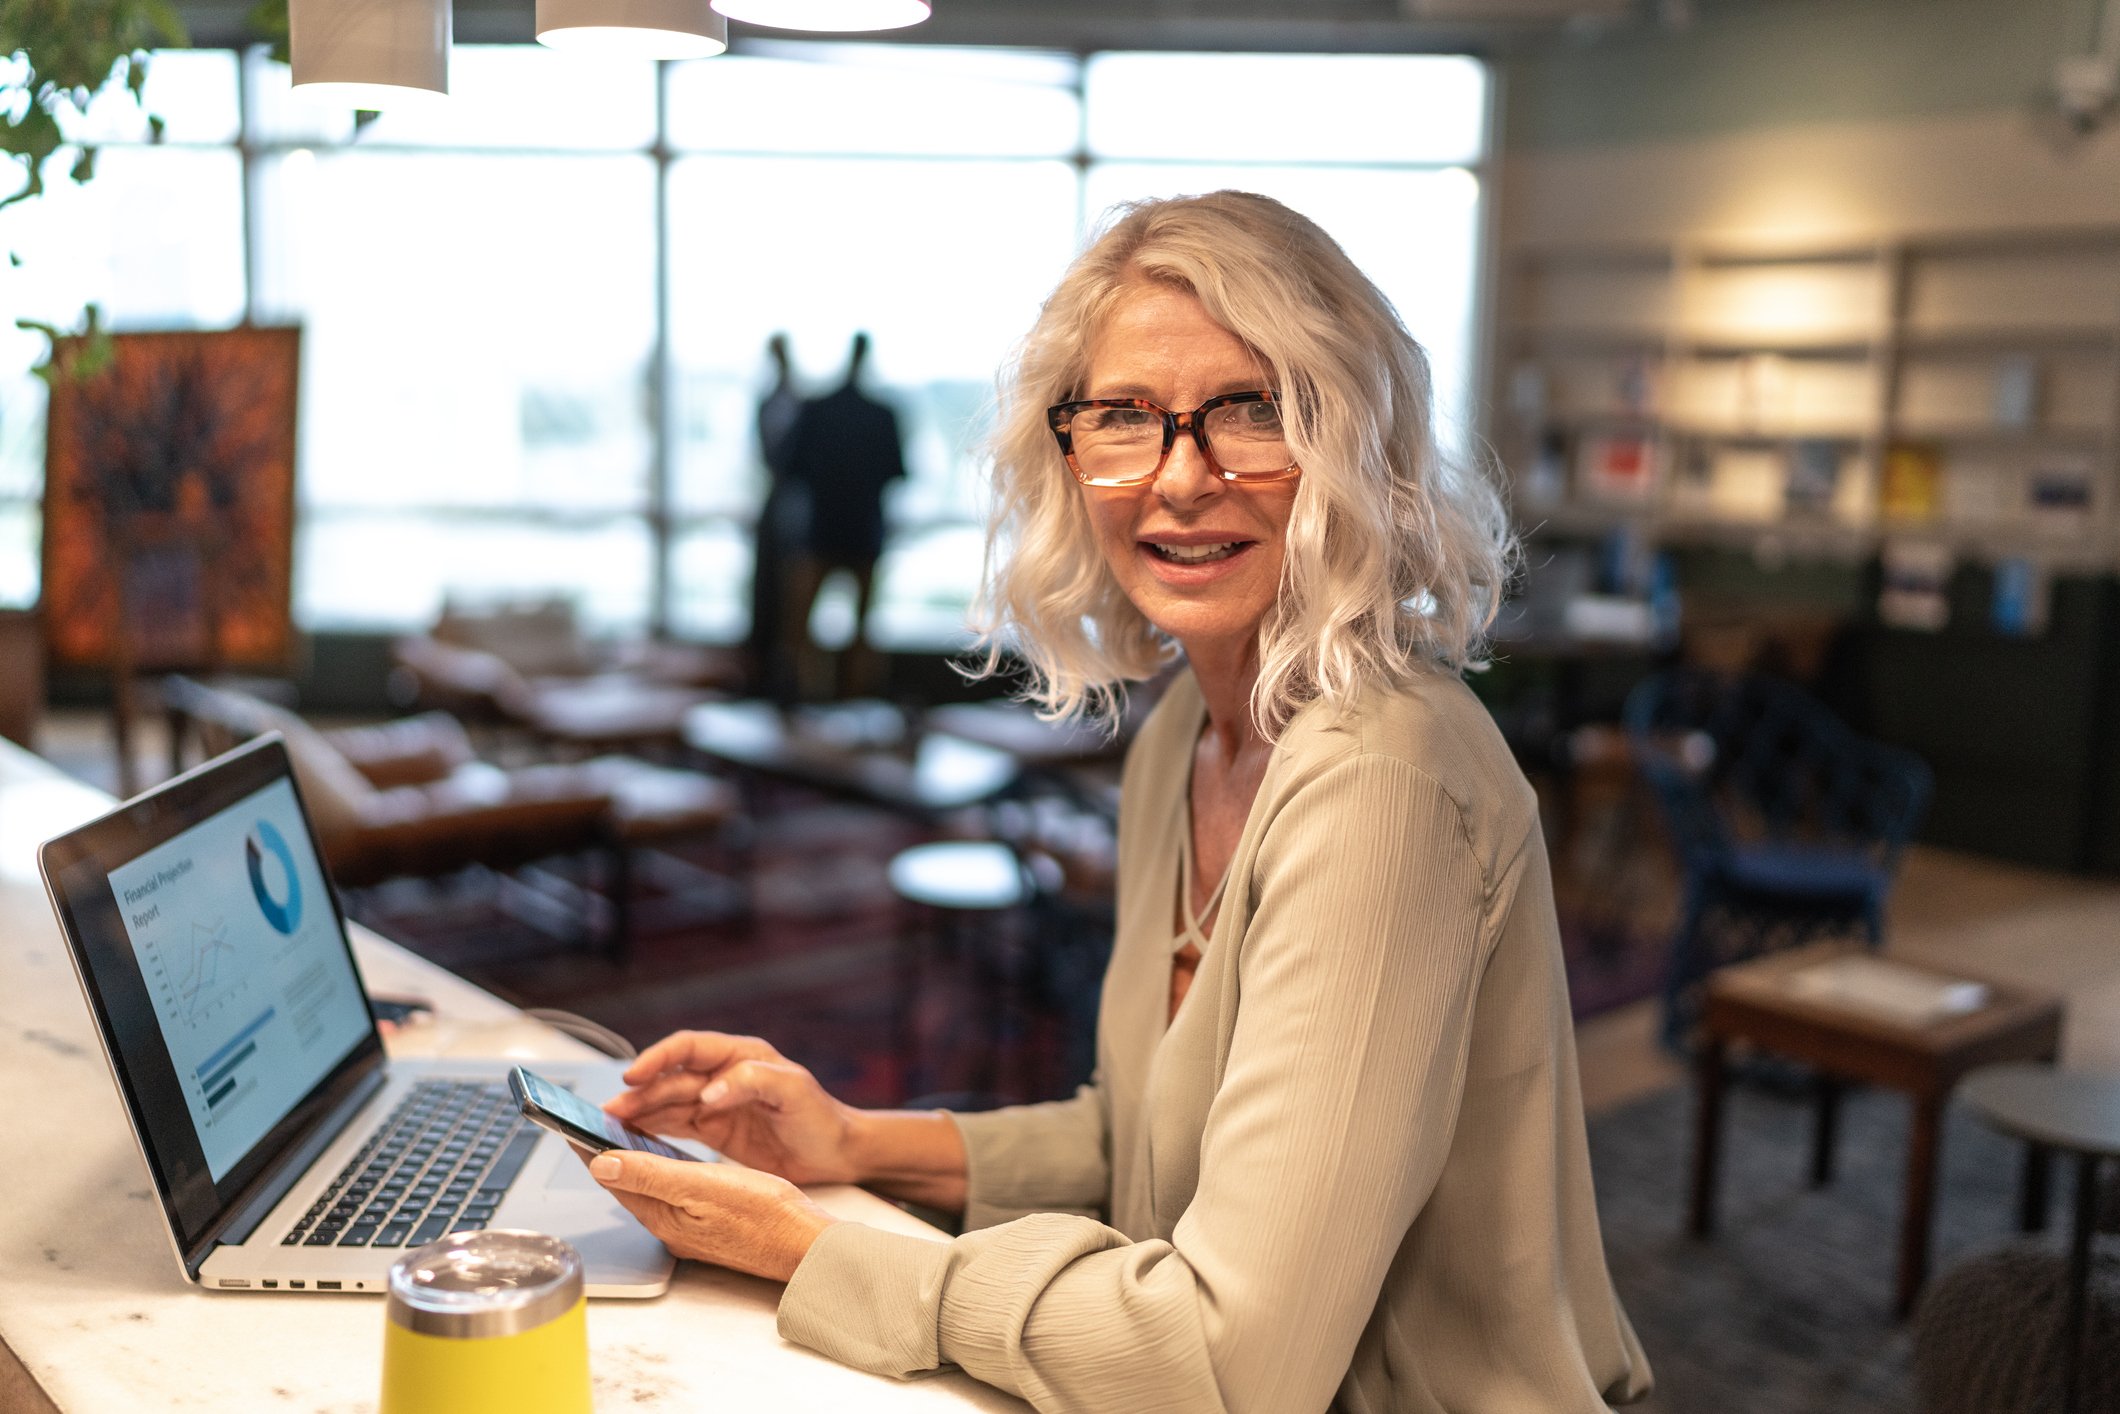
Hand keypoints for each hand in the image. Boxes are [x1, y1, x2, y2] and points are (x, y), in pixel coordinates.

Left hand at [586, 1149, 836, 1282]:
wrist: (809, 1246)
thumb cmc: (766, 1216)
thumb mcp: (703, 1186)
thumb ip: (651, 1174)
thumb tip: (601, 1165)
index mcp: (664, 1216)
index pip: (615, 1178)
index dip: (591, 1148)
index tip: (570, 1123)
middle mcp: (672, 1226)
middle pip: (629, 1185)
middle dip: (609, 1155)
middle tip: (590, 1124)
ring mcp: (693, 1229)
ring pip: (651, 1190)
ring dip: (634, 1162)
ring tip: (620, 1136)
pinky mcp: (713, 1226)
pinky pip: (675, 1194)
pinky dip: (663, 1173)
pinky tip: (670, 1163)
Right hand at [602, 1031, 861, 1185]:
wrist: (836, 1153)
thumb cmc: (821, 1118)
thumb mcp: (793, 1092)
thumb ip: (751, 1083)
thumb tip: (708, 1092)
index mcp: (741, 1056)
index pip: (689, 1048)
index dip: (658, 1058)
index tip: (635, 1075)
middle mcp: (723, 1075)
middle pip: (670, 1079)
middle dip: (639, 1093)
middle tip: (610, 1112)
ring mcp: (715, 1102)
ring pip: (667, 1103)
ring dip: (638, 1113)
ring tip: (609, 1126)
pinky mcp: (713, 1129)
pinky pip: (675, 1125)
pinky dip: (651, 1131)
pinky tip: (631, 1138)